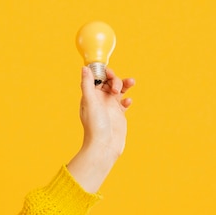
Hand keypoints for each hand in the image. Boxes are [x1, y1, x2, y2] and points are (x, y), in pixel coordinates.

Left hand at [67, 67, 135, 192]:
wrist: (104, 146)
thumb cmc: (95, 126)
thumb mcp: (90, 102)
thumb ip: (87, 84)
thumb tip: (84, 68)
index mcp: (90, 95)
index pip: (96, 77)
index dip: (103, 72)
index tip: (108, 73)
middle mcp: (100, 99)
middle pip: (109, 81)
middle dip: (115, 79)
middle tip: (116, 88)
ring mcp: (110, 106)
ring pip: (119, 89)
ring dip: (125, 84)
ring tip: (131, 82)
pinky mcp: (119, 114)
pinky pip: (124, 101)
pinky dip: (127, 99)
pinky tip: (127, 103)